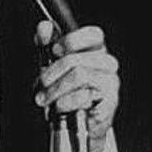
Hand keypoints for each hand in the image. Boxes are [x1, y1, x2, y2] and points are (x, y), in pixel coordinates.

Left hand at [33, 21, 119, 151]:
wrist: (79, 124)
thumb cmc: (67, 91)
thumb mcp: (53, 66)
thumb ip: (47, 44)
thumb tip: (43, 26)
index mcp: (96, 51)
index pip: (94, 35)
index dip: (72, 40)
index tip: (54, 51)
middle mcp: (107, 64)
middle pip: (78, 59)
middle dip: (52, 71)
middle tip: (41, 83)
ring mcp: (111, 82)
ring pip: (81, 75)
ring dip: (56, 88)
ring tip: (45, 98)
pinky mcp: (110, 102)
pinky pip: (85, 96)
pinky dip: (66, 101)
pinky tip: (59, 107)